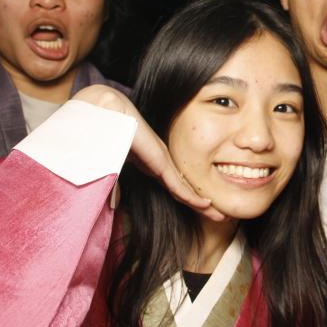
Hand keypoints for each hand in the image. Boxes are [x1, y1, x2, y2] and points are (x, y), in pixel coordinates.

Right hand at [71, 86, 224, 220]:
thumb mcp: (112, 163)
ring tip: (221, 215)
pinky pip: (176, 183)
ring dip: (203, 204)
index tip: (204, 211)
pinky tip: (205, 204)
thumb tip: (114, 204)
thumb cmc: (104, 132)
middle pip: (185, 188)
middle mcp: (160, 161)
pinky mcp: (158, 159)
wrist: (105, 110)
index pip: (175, 185)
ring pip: (185, 188)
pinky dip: (190, 196)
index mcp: (151, 162)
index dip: (189, 199)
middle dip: (203, 204)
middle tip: (222, 216)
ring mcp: (160, 160)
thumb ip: (114, 184)